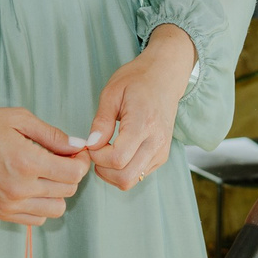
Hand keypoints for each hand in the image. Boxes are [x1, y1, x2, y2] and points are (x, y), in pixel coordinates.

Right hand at [0, 97, 90, 225]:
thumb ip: (52, 134)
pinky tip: (32, 187)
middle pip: (68, 191)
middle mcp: (20, 189)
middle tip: (62, 158)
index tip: (76, 151)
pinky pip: (36, 219)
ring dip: (58, 192)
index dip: (81, 160)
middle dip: (71, 173)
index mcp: (27, 162)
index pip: (75, 173)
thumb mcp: (19, 118)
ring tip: (46, 173)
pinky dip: (41, 205)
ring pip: (56, 209)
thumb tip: (78, 146)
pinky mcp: (0, 213)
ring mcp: (9, 205)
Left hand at [82, 24, 195, 189]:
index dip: (98, 156)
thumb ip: (101, 121)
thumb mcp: (112, 93)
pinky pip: (138, 175)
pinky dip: (122, 171)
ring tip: (105, 152)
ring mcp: (161, 151)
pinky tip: (117, 153)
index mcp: (144, 124)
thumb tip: (92, 145)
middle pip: (125, 177)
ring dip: (112, 173)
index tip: (92, 142)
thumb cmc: (138, 80)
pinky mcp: (161, 156)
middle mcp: (157, 142)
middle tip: (96, 150)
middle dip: (103, 169)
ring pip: (132, 180)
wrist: (165, 77)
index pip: (118, 159)